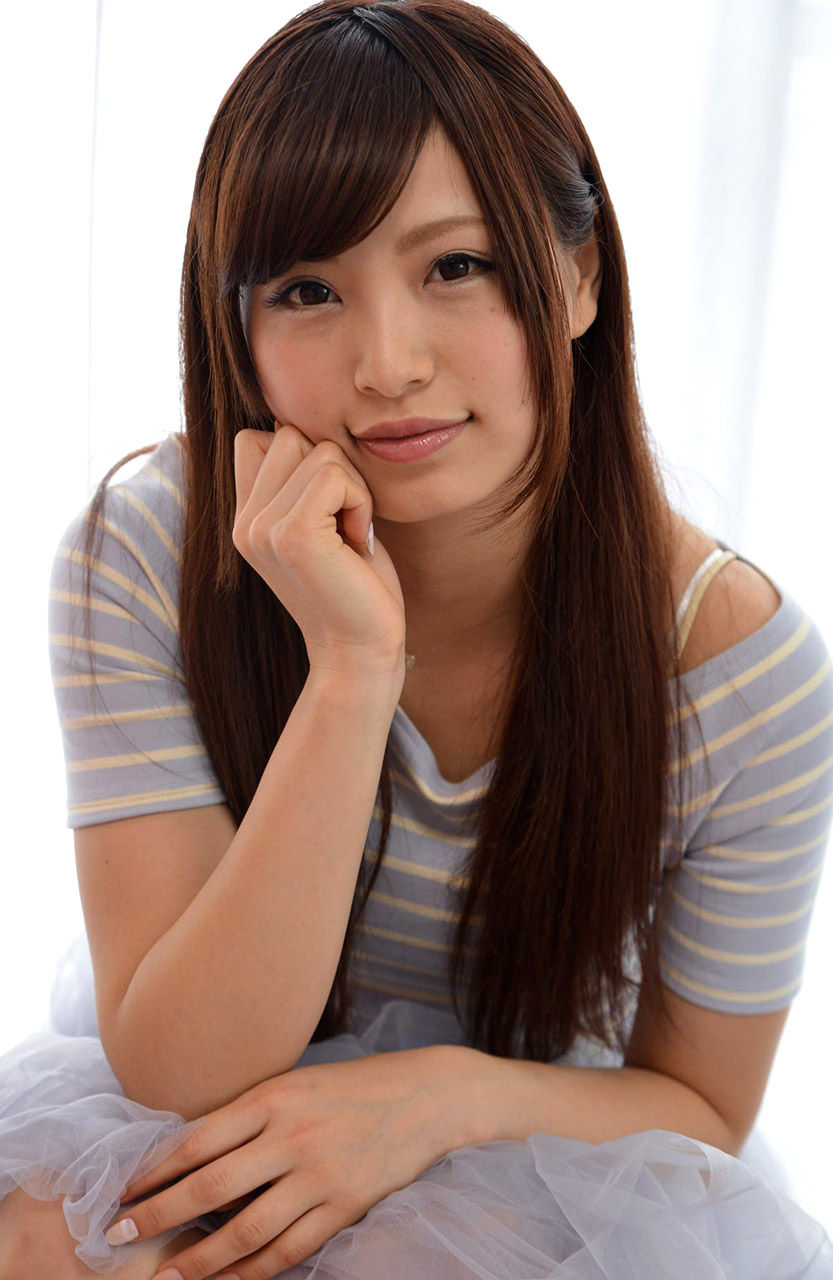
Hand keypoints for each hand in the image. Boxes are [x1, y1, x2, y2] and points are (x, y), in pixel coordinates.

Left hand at [105, 1047, 461, 1279]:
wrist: (427, 1096)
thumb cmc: (353, 1086)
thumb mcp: (295, 1083)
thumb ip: (249, 1116)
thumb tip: (189, 1153)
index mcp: (273, 1097)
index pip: (198, 1140)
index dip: (154, 1171)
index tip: (122, 1193)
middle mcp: (292, 1135)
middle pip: (211, 1186)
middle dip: (158, 1215)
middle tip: (118, 1236)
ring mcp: (320, 1174)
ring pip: (246, 1229)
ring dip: (200, 1259)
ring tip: (166, 1276)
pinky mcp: (346, 1205)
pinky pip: (290, 1249)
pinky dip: (254, 1270)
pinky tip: (228, 1279)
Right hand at [232, 421, 406, 677]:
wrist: (360, 649)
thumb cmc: (355, 586)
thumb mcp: (321, 522)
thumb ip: (300, 479)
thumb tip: (289, 423)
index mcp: (244, 519)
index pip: (255, 438)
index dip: (302, 459)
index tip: (327, 511)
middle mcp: (243, 522)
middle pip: (288, 435)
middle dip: (333, 470)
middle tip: (344, 525)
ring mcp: (261, 528)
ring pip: (317, 449)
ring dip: (352, 487)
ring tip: (350, 535)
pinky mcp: (291, 535)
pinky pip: (334, 473)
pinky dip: (360, 501)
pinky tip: (358, 542)